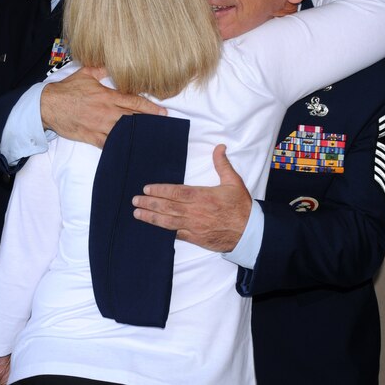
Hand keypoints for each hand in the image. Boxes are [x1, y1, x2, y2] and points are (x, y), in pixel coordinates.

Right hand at [41, 66, 164, 147]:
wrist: (49, 106)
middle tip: (162, 125)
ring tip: (150, 137)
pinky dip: (119, 146)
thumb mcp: (85, 73)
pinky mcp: (92, 136)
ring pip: (124, 132)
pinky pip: (108, 144)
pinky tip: (129, 148)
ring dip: (137, 134)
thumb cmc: (67, 89)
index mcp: (107, 96)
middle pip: (133, 118)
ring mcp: (100, 126)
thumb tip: (112, 63)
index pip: (134, 101)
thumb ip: (102, 69)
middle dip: (149, 122)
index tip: (162, 112)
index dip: (150, 107)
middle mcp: (106, 112)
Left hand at [132, 144, 251, 251]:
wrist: (249, 232)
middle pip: (167, 207)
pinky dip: (164, 231)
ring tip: (137, 214)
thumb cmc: (241, 207)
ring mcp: (194, 227)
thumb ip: (222, 164)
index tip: (146, 188)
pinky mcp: (195, 238)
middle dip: (149, 203)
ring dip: (151, 217)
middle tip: (135, 201)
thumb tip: (219, 147)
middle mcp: (195, 212)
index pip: (176, 193)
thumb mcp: (233, 182)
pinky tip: (153, 228)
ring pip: (168, 222)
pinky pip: (176, 235)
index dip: (160, 190)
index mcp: (203, 196)